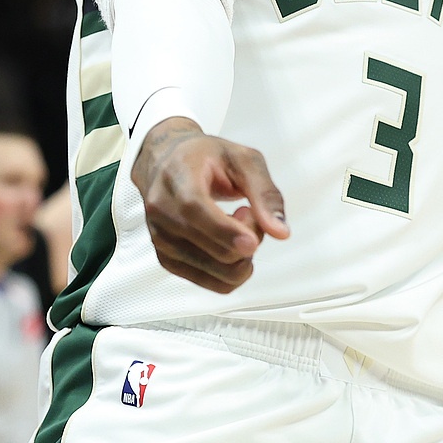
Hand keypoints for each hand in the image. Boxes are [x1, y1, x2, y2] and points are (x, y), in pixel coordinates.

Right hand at [133, 118, 288, 292]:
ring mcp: (162, 240)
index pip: (195, 212)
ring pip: (217, 273)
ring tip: (237, 224)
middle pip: (214, 250)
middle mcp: (163, 213)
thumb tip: (280, 232)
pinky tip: (228, 241)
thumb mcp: (244, 160)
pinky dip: (232, 268)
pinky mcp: (168, 260)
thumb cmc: (207, 158)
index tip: (253, 243)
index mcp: (177, 180)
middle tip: (250, 212)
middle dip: (250, 238)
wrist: (168, 164)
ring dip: (242, 255)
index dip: (225, 232)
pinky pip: (213, 283)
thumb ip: (265, 193)